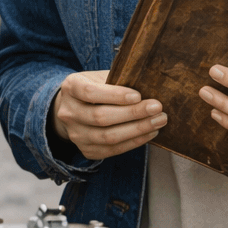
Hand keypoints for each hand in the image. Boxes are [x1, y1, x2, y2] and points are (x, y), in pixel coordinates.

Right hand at [50, 70, 165, 159]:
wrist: (74, 109)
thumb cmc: (95, 89)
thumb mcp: (99, 77)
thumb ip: (117, 79)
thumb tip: (148, 83)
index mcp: (71, 88)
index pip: (90, 92)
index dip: (114, 95)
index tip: (138, 95)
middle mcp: (68, 113)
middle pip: (100, 117)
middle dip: (133, 113)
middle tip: (157, 108)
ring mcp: (76, 134)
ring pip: (107, 137)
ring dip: (137, 130)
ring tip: (158, 121)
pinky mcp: (87, 150)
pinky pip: (112, 150)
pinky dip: (134, 142)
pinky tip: (149, 133)